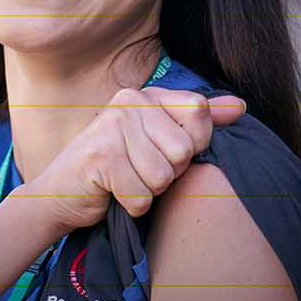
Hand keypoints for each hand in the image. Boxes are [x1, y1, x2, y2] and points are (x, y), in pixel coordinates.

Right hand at [25, 87, 246, 232]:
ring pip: (163, 177)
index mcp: (147, 94)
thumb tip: (240, 107)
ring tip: (124, 181)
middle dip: (167, 174)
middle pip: (183, 150)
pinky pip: (141, 196)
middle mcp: (128, 101)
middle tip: (137, 171)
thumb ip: (196, 123)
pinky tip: (111, 193)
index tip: (164, 151)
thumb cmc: (115, 169)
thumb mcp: (157, 140)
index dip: (192, 144)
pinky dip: (130, 206)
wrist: (60, 194)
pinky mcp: (100, 157)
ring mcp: (112, 127)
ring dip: (148, 192)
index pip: (199, 112)